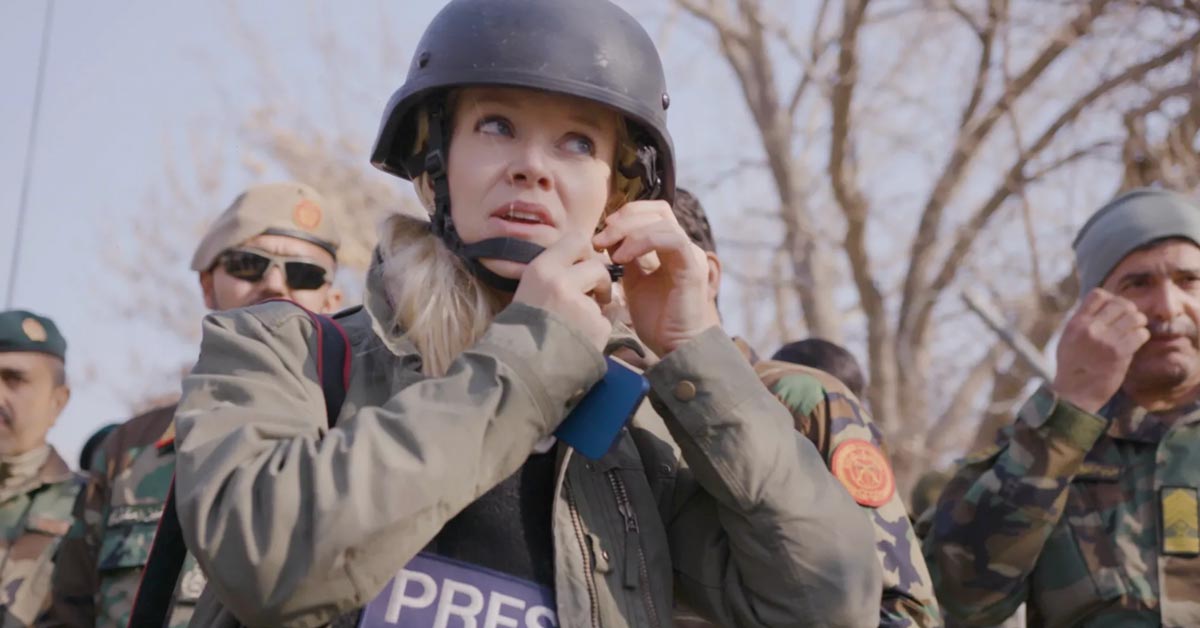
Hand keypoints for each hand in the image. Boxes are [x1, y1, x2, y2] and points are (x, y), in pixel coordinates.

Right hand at [513, 233, 613, 351]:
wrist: (519, 368)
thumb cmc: (519, 331)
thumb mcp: (529, 290)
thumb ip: (554, 275)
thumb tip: (581, 266)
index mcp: (542, 269)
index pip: (576, 240)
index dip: (585, 253)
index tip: (584, 266)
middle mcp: (562, 281)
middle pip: (597, 267)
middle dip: (601, 280)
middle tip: (596, 295)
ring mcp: (581, 305)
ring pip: (602, 298)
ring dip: (596, 309)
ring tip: (578, 326)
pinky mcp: (596, 327)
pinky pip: (605, 322)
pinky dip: (597, 332)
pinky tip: (580, 342)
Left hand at [593, 200, 719, 355]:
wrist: (674, 346)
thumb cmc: (656, 319)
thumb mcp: (633, 282)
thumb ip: (626, 258)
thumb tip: (607, 239)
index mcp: (671, 248)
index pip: (653, 213)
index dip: (627, 214)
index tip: (602, 232)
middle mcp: (684, 246)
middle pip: (658, 210)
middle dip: (624, 219)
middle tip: (600, 238)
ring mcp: (691, 255)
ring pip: (662, 222)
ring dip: (629, 230)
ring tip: (608, 250)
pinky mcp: (692, 267)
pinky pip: (671, 240)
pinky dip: (643, 242)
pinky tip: (623, 258)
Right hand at [1052, 288, 1149, 413]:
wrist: (1076, 393)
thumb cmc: (1072, 367)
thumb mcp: (1068, 339)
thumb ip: (1082, 322)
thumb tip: (1102, 306)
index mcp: (1076, 323)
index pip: (1098, 295)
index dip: (1111, 299)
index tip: (1114, 311)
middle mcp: (1090, 328)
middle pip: (1120, 304)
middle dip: (1129, 311)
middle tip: (1129, 321)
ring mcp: (1105, 340)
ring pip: (1134, 317)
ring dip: (1138, 322)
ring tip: (1134, 331)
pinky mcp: (1120, 353)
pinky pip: (1141, 334)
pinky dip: (1142, 336)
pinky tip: (1136, 343)